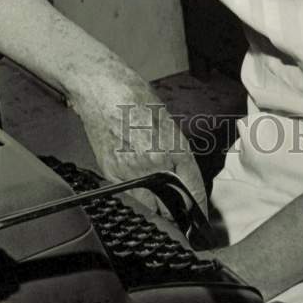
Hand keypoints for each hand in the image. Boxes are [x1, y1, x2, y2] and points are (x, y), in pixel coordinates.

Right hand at [67, 61, 206, 218]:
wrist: (102, 88)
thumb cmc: (135, 97)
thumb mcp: (167, 122)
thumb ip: (175, 152)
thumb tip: (181, 176)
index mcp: (173, 148)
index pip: (192, 189)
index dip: (198, 205)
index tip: (200, 214)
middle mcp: (152, 164)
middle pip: (169, 207)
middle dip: (175, 208)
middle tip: (177, 204)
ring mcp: (128, 172)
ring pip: (147, 206)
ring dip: (154, 204)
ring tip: (156, 191)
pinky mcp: (110, 173)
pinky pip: (128, 195)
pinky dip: (134, 192)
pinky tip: (136, 178)